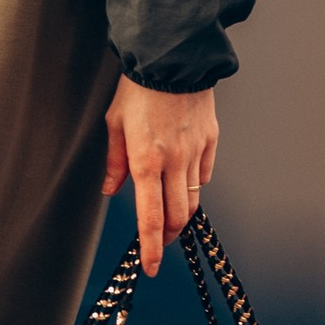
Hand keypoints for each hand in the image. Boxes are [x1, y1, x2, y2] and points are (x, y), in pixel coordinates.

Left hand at [102, 77, 218, 275]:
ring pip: (193, 198)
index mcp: (146, 160)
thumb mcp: (115, 123)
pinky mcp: (211, 139)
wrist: (172, 57)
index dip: (151, 248)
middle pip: (177, 216)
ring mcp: (196, 152)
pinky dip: (194, 185)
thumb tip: (113, 189)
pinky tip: (183, 181)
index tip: (150, 267)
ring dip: (181, 215)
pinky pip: (204, 174)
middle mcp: (174, 161)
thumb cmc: (138, 88)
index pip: (150, 217)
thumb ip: (115, 161)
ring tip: (171, 218)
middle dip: (168, 236)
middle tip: (159, 243)